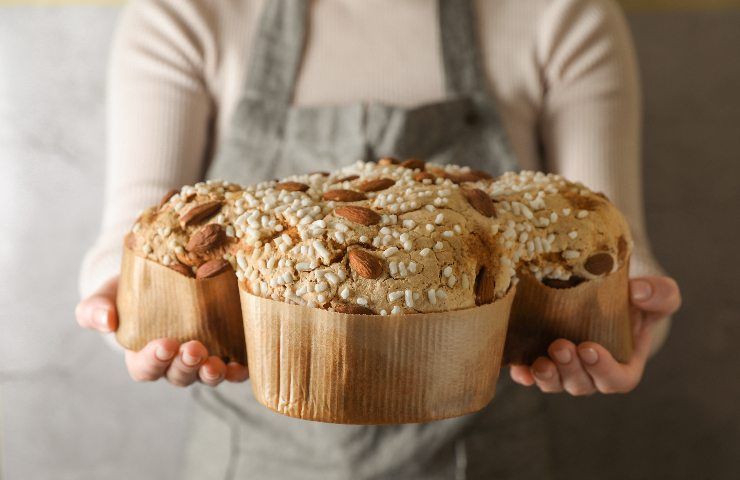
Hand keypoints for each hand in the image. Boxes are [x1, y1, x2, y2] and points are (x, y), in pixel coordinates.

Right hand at [75, 276, 248, 386]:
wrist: (164, 272)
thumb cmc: (131, 288)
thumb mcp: (107, 294)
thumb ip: (95, 308)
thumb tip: (105, 321)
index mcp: (143, 354)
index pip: (145, 368)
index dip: (154, 360)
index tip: (165, 344)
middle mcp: (174, 362)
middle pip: (179, 375)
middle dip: (186, 365)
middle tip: (193, 349)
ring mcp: (202, 358)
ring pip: (206, 375)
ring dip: (211, 373)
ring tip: (215, 363)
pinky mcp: (227, 349)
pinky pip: (233, 368)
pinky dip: (238, 371)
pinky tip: (242, 367)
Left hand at [509, 275, 680, 394]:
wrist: (602, 292)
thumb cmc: (636, 300)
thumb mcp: (658, 294)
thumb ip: (659, 294)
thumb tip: (638, 292)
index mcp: (624, 364)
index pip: (617, 379)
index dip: (603, 369)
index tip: (590, 348)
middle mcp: (592, 373)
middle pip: (582, 384)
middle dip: (571, 369)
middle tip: (561, 346)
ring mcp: (565, 369)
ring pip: (555, 384)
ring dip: (547, 376)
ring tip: (540, 361)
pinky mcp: (542, 359)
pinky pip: (530, 375)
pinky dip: (524, 375)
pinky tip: (517, 369)